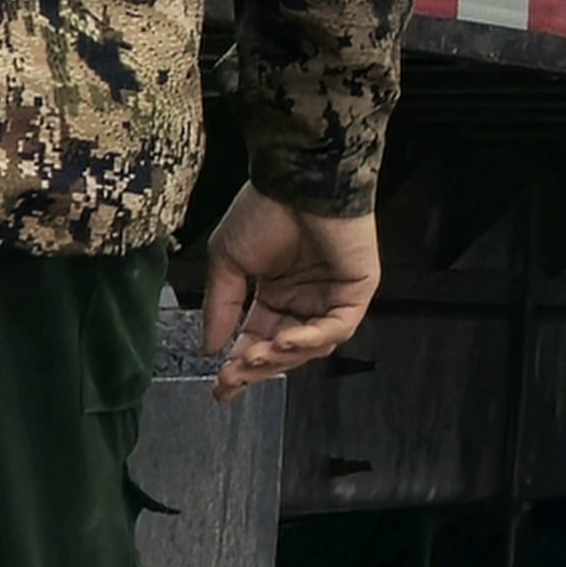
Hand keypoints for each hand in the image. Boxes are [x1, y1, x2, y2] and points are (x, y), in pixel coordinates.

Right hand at [202, 186, 379, 394]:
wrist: (297, 179)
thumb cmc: (264, 209)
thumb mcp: (227, 261)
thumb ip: (222, 307)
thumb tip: (209, 349)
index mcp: (275, 294)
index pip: (258, 340)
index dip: (239, 367)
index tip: (219, 387)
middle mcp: (304, 300)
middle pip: (284, 352)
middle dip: (257, 369)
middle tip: (233, 379)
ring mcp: (332, 297)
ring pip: (312, 347)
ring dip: (281, 356)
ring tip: (254, 355)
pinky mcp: (356, 291)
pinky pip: (337, 327)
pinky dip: (311, 339)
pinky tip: (284, 340)